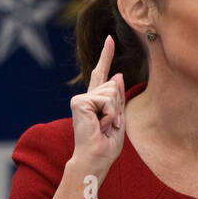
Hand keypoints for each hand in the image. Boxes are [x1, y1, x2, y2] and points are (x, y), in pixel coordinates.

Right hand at [69, 35, 126, 180]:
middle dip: (118, 106)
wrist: (95, 159)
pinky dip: (109, 114)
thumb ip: (117, 98)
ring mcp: (80, 99)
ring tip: (105, 126)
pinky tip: (101, 124)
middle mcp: (85, 97)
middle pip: (114, 86)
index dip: (105, 56)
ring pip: (111, 92)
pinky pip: (106, 100)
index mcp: (94, 101)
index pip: (101, 74)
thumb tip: (117, 75)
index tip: (109, 39)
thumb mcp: (118, 118)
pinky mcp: (79, 102)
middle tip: (110, 125)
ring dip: (114, 112)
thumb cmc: (105, 146)